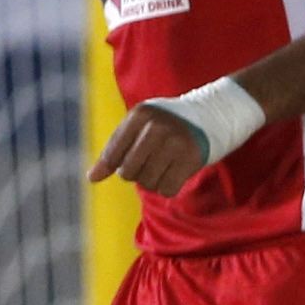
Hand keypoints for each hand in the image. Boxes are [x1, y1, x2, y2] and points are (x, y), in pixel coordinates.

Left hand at [88, 103, 208, 196]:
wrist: (213, 115)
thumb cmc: (165, 125)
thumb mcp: (138, 128)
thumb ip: (113, 151)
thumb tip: (92, 178)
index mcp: (139, 115)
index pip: (112, 155)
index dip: (113, 166)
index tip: (122, 164)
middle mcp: (157, 127)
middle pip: (128, 172)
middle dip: (135, 173)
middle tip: (148, 163)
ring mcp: (176, 142)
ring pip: (147, 183)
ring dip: (152, 181)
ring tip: (162, 165)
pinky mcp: (192, 158)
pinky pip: (166, 189)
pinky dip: (167, 187)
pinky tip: (174, 172)